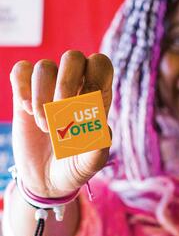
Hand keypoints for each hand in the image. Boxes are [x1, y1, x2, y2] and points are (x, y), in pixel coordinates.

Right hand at [10, 51, 112, 197]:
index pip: (100, 64)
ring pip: (44, 66)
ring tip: (46, 126)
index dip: (93, 79)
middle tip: (61, 117)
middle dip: (65, 85)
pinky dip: (22, 89)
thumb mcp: (90, 163)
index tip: (83, 109)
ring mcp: (49, 88)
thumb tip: (99, 127)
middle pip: (73, 57)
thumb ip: (98, 148)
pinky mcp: (25, 93)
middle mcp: (75, 86)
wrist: (46, 178)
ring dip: (42, 99)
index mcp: (98, 96)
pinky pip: (21, 70)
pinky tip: (27, 110)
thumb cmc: (75, 166)